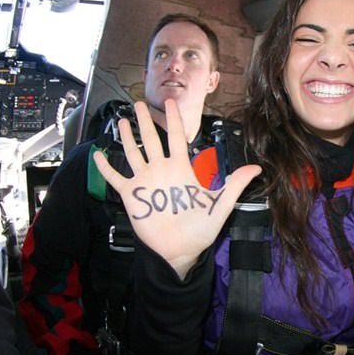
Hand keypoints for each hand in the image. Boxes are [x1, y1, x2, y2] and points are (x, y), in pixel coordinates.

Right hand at [93, 100, 260, 277]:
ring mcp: (146, 181)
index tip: (171, 103)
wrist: (179, 251)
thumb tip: (256, 168)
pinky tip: (97, 155)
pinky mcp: (132, 195)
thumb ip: (235, 184)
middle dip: (146, 121)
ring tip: (123, 121)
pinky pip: (116, 178)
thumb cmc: (200, 229)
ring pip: (134, 153)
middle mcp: (162, 170)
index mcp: (182, 169)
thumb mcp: (221, 205)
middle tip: (140, 104)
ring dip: (128, 137)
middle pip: (152, 139)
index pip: (177, 137)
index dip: (174, 119)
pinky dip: (106, 168)